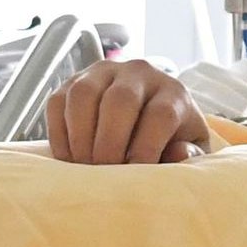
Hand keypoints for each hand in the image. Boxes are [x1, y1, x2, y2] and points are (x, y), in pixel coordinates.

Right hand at [44, 59, 208, 164]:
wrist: (146, 116)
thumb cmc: (169, 139)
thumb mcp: (187, 148)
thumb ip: (188, 154)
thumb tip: (177, 154)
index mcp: (172, 92)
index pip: (161, 114)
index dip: (147, 148)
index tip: (135, 174)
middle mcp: (138, 73)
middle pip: (120, 100)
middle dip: (109, 143)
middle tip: (104, 172)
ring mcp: (102, 73)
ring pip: (84, 95)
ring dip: (81, 137)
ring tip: (85, 166)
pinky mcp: (73, 81)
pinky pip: (58, 102)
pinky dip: (60, 134)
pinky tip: (70, 158)